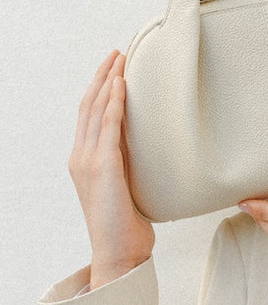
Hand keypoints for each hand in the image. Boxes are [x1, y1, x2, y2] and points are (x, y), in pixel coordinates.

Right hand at [69, 51, 154, 288]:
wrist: (118, 252)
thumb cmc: (127, 227)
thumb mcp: (127, 190)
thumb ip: (129, 169)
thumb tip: (150, 156)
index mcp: (86, 162)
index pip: (90, 116)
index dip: (100, 89)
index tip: (114, 69)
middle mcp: (81, 157)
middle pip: (89, 105)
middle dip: (102, 76)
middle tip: (117, 52)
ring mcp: (89, 161)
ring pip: (95, 109)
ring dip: (108, 80)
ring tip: (120, 58)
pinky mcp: (103, 167)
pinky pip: (107, 126)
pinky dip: (113, 102)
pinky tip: (122, 84)